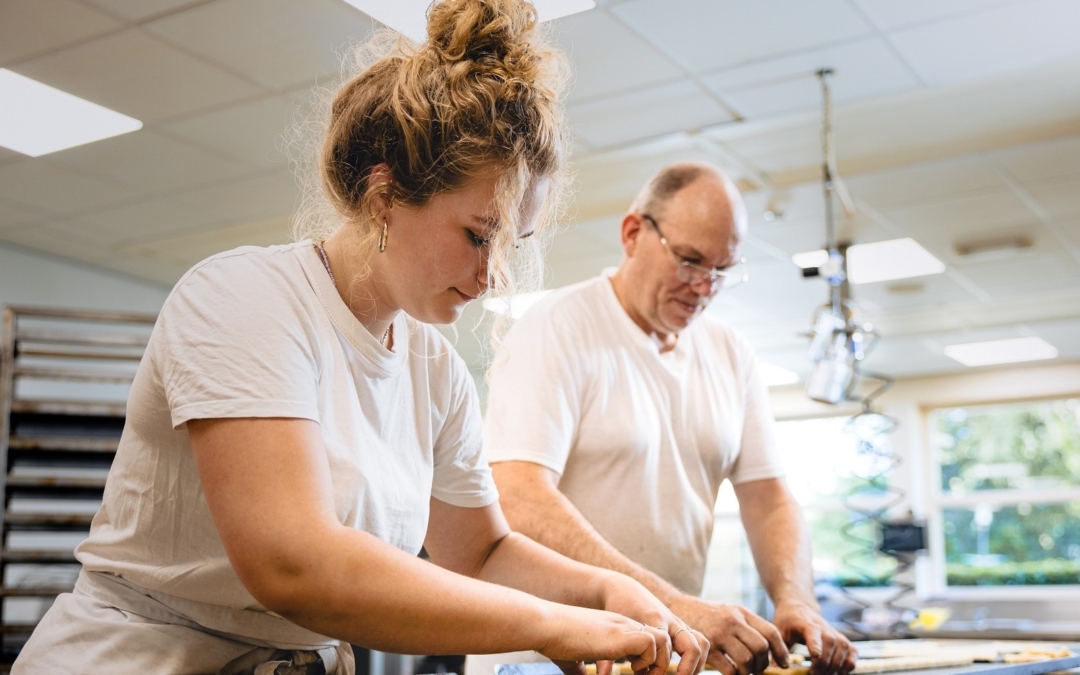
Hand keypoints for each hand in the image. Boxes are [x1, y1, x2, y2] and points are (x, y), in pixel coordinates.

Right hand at [537, 604, 666, 674]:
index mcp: (614, 629)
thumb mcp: (572, 657)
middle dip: (660, 661)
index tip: (637, 674)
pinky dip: (648, 660)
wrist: (546, 624)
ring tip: (640, 673)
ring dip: (658, 661)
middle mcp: (623, 625)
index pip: (645, 639)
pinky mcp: (621, 635)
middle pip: (660, 638)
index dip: (647, 659)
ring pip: (663, 640)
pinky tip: (631, 668)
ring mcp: (624, 628)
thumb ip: (578, 669)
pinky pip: (651, 644)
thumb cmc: (554, 640)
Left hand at [598, 573, 708, 674]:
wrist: (624, 590)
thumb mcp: (611, 632)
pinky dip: (697, 657)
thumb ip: (607, 653)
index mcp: (653, 620)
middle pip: (692, 647)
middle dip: (687, 669)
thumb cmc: (616, 610)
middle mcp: (670, 621)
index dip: (660, 667)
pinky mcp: (681, 626)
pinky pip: (699, 640)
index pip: (666, 646)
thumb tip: (602, 674)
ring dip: (697, 664)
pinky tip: (683, 671)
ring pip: (701, 643)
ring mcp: (678, 623)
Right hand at [668, 595, 786, 674]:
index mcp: (742, 612)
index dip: (781, 651)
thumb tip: (771, 650)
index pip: (771, 632)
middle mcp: (732, 621)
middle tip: (759, 669)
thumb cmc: (709, 615)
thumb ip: (748, 626)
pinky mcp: (707, 647)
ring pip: (746, 660)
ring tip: (745, 673)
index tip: (784, 664)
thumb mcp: (730, 612)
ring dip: (749, 672)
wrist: (678, 608)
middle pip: (761, 647)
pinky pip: (729, 669)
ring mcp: (719, 634)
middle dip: (764, 663)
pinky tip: (731, 674)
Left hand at [770, 602, 854, 674]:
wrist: (799, 608)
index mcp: (804, 622)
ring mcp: (835, 632)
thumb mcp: (777, 633)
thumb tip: (774, 671)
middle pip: (831, 642)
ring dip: (836, 665)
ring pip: (844, 648)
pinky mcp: (843, 640)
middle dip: (824, 662)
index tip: (814, 655)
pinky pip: (853, 653)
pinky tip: (838, 672)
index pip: (812, 630)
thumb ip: (777, 651)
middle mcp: (823, 626)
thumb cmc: (786, 622)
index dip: (815, 643)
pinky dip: (849, 664)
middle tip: (813, 674)